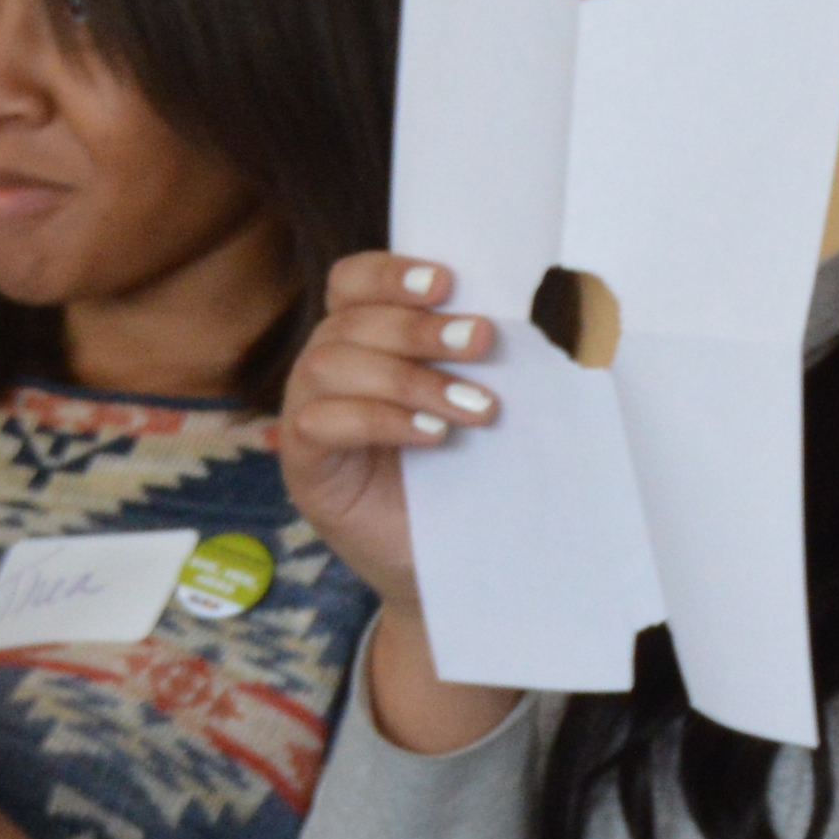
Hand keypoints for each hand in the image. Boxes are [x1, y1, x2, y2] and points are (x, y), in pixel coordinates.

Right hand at [274, 251, 504, 621]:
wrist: (453, 564)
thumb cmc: (467, 475)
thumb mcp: (475, 405)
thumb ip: (478, 359)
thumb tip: (535, 313)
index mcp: (362, 342)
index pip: (351, 283)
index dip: (388, 273)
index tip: (446, 281)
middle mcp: (325, 372)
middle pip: (348, 322)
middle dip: (418, 327)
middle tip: (482, 340)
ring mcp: (307, 418)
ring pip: (331, 366)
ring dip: (408, 378)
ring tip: (474, 407)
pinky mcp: (304, 468)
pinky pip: (319, 424)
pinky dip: (379, 420)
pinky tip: (432, 437)